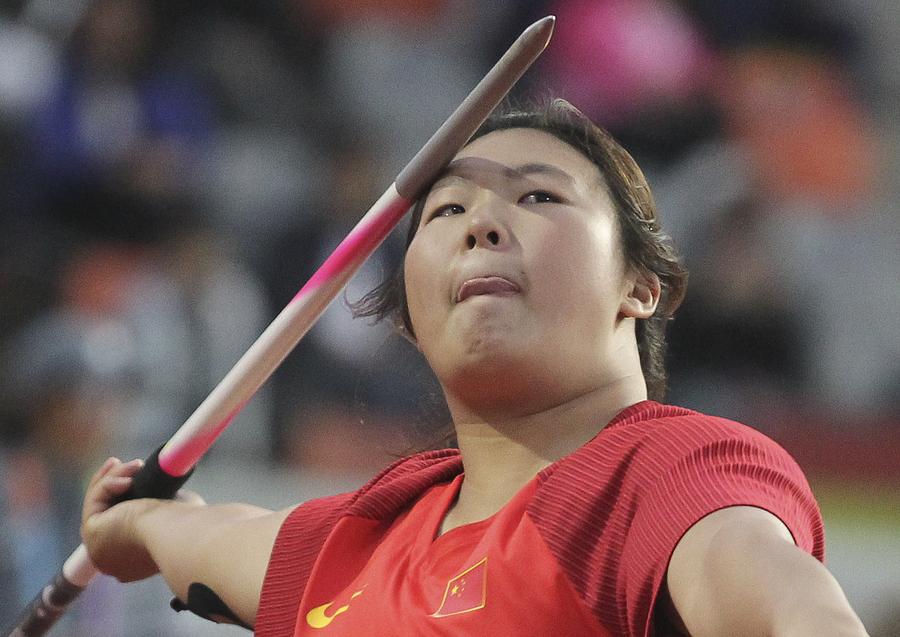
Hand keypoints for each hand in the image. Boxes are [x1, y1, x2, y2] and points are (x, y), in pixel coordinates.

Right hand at [81, 457, 203, 581]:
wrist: (178, 533)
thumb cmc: (187, 525)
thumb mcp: (173, 514)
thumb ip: (162, 508)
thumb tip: (162, 493)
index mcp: (133, 562)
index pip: (120, 528)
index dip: (121, 499)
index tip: (131, 477)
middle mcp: (111, 560)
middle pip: (104, 514)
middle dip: (109, 485)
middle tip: (119, 463)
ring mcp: (99, 548)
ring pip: (98, 505)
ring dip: (112, 478)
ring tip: (136, 465)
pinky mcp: (91, 533)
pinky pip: (94, 500)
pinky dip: (107, 482)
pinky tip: (128, 476)